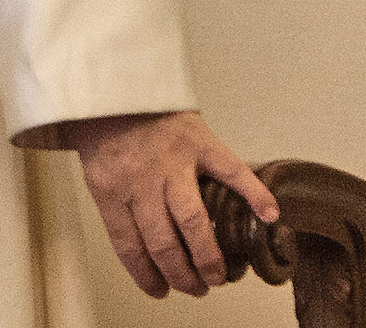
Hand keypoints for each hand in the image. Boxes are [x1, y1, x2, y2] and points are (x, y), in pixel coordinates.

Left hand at [68, 111, 279, 297]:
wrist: (109, 76)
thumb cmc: (101, 123)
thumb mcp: (95, 166)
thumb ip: (116, 201)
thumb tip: (139, 245)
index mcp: (109, 187)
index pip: (129, 245)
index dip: (146, 275)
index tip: (159, 291)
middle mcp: (141, 179)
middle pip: (163, 242)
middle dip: (181, 274)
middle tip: (195, 289)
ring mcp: (173, 161)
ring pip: (193, 221)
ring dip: (208, 255)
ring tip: (218, 277)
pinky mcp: (199, 140)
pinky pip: (232, 170)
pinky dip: (254, 194)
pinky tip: (270, 216)